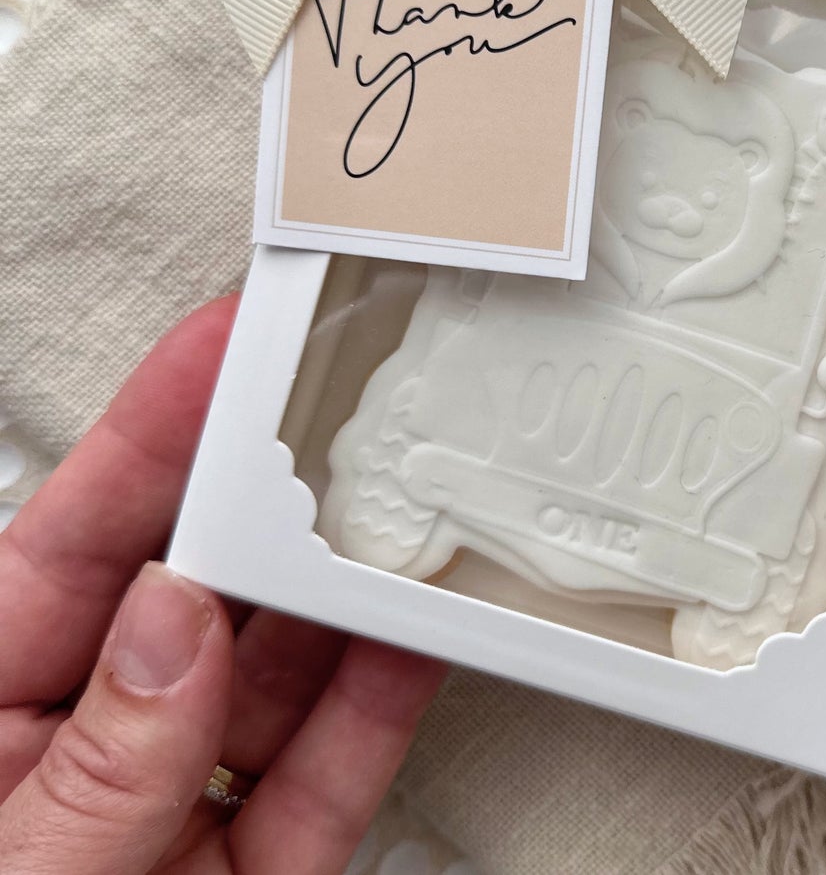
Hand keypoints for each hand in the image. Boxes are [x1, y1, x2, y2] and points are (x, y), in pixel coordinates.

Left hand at [0, 300, 444, 874]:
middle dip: (272, 496)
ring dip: (347, 591)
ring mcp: (171, 809)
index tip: (232, 340)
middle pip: (195, 583)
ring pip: (279, 668)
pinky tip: (418, 634)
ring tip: (406, 509)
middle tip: (345, 411)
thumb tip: (175, 622)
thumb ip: (89, 773)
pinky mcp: (248, 870)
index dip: (154, 428)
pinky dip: (379, 703)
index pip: (71, 538)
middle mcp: (77, 744)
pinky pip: (326, 772)